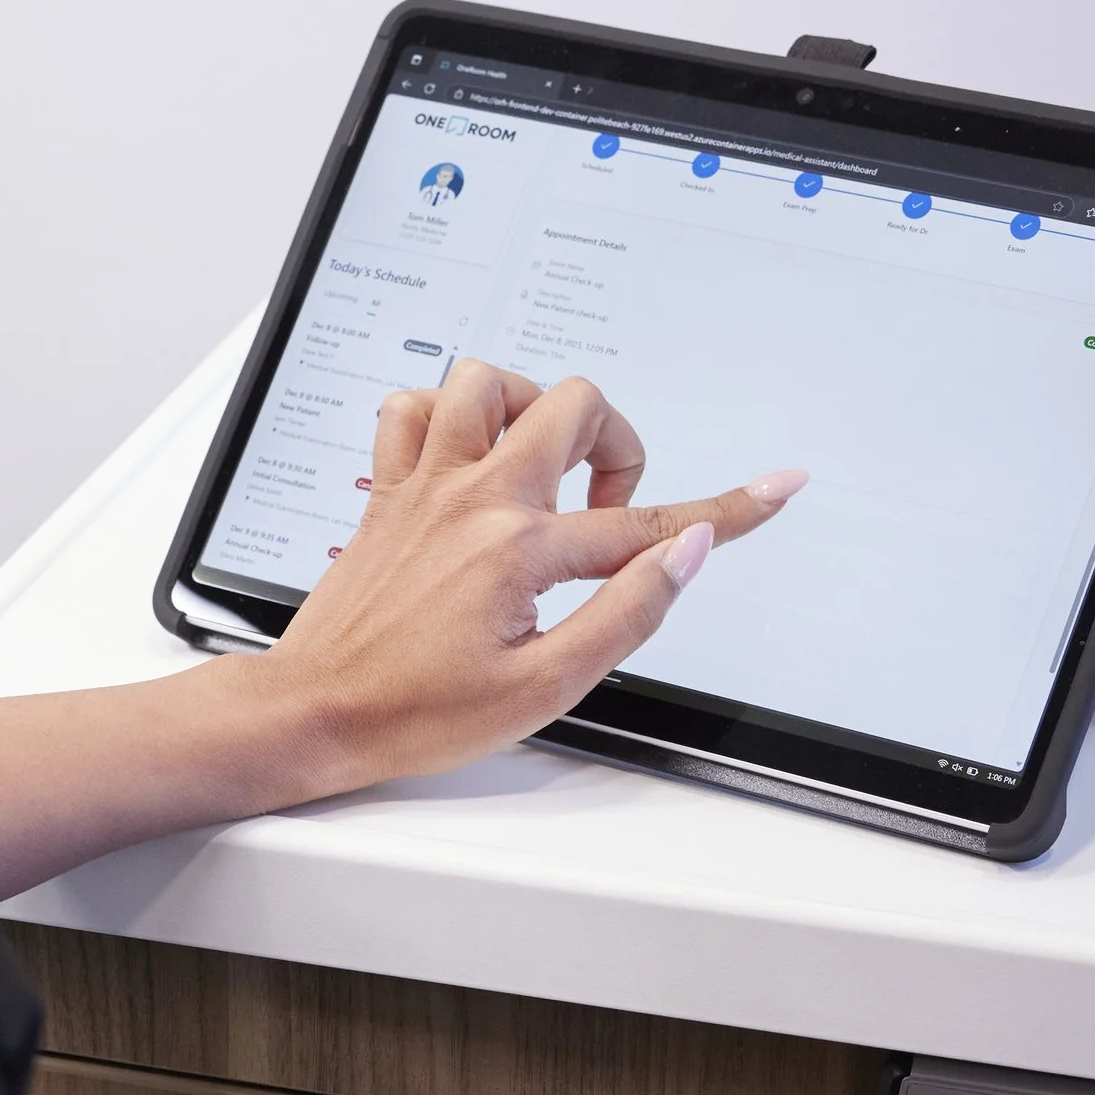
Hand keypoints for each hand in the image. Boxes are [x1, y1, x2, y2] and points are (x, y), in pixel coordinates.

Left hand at [266, 361, 804, 790]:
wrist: (316, 712)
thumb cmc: (418, 712)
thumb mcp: (545, 686)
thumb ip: (626, 610)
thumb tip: (686, 549)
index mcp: (520, 550)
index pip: (647, 524)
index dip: (730, 507)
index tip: (778, 486)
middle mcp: (472, 498)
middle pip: (573, 406)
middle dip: (615, 445)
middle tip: (606, 510)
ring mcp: (424, 484)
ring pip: (488, 382)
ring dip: (530, 410)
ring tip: (542, 468)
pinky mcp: (388, 490)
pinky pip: (412, 407)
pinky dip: (447, 414)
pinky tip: (467, 457)